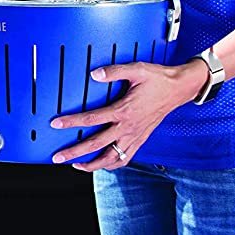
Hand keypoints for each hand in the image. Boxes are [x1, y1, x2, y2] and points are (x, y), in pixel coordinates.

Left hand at [48, 59, 207, 171]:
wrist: (180, 89)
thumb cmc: (158, 79)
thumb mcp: (136, 70)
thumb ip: (114, 71)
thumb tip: (94, 74)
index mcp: (124, 111)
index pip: (92, 119)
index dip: (71, 122)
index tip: (55, 124)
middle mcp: (128, 127)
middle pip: (96, 145)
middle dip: (75, 152)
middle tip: (57, 157)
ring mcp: (135, 136)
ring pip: (111, 158)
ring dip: (92, 165)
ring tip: (76, 165)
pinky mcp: (141, 139)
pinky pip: (125, 158)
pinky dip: (111, 165)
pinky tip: (102, 164)